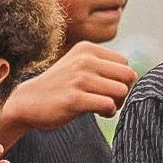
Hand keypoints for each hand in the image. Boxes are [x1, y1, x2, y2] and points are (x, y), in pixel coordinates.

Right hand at [4, 45, 137, 141]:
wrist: (28, 102)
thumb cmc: (59, 86)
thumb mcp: (79, 66)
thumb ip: (104, 66)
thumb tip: (135, 74)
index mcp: (87, 49)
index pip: (125, 63)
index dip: (121, 79)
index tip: (107, 89)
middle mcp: (84, 60)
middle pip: (128, 76)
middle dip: (124, 91)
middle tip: (110, 100)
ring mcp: (79, 79)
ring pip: (121, 91)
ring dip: (118, 103)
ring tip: (104, 107)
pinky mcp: (75, 99)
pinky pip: (108, 105)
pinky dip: (109, 112)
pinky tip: (98, 114)